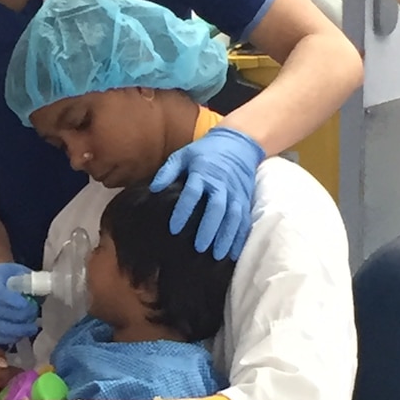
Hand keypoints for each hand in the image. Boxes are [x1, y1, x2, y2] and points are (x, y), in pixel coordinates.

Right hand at [0, 263, 38, 345]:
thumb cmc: (12, 277)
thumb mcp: (21, 272)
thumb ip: (30, 281)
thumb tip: (43, 289)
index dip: (13, 301)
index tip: (28, 304)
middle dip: (19, 316)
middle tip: (34, 314)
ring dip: (16, 329)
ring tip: (31, 327)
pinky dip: (11, 337)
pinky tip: (23, 333)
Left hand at [150, 125, 263, 260]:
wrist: (237, 144)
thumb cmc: (204, 152)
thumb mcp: (182, 155)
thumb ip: (167, 171)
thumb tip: (153, 189)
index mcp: (202, 172)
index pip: (192, 193)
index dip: (183, 210)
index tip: (173, 228)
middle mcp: (221, 184)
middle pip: (217, 207)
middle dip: (209, 228)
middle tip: (199, 248)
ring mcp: (236, 193)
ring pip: (233, 216)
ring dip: (226, 237)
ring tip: (218, 256)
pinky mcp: (245, 199)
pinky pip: (244, 220)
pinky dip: (240, 237)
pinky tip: (234, 253)